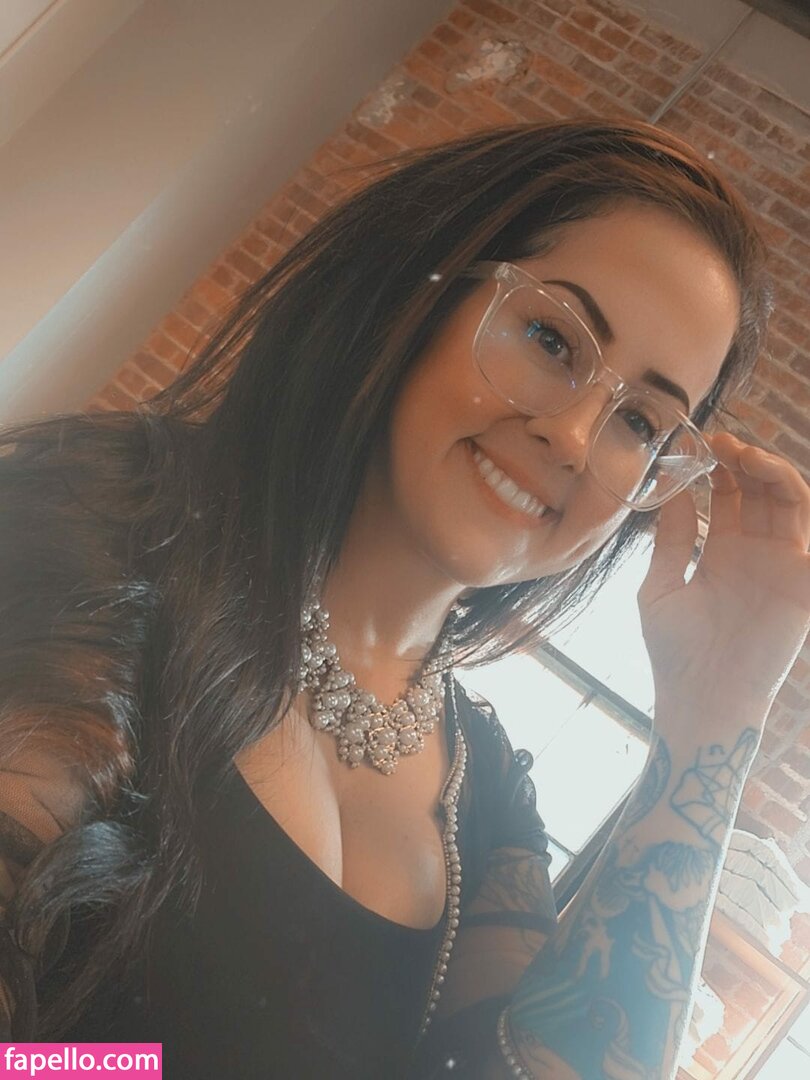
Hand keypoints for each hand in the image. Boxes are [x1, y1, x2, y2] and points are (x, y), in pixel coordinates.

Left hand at [636, 432, 809, 716]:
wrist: (701, 695)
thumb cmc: (675, 650)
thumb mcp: (661, 586)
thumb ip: (671, 539)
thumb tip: (671, 492)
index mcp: (720, 552)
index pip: (727, 497)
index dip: (717, 467)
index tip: (698, 444)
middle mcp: (754, 553)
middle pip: (759, 491)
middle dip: (744, 461)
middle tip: (721, 442)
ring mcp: (780, 565)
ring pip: (788, 502)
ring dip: (770, 472)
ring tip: (743, 455)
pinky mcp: (802, 581)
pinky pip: (809, 533)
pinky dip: (798, 501)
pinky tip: (777, 482)